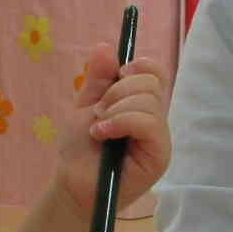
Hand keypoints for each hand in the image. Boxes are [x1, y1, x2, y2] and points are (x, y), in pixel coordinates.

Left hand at [56, 45, 169, 216]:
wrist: (72, 185)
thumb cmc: (80, 149)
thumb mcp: (86, 106)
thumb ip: (98, 78)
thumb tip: (106, 46)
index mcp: (141, 105)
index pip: (156, 73)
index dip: (140, 65)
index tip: (118, 73)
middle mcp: (155, 120)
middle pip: (151, 83)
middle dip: (118, 90)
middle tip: (99, 113)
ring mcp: (159, 138)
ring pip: (149, 102)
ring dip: (116, 109)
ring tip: (98, 128)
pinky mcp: (159, 155)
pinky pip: (149, 124)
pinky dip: (122, 122)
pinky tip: (103, 134)